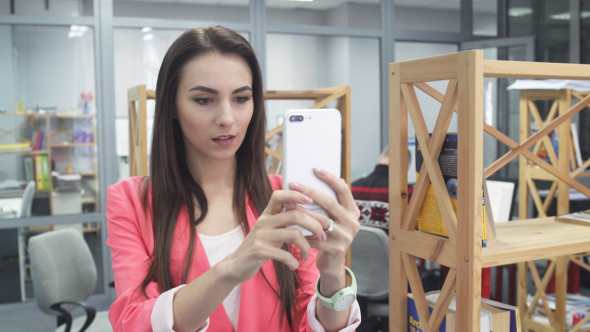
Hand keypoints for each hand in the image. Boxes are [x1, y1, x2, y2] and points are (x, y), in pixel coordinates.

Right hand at [221, 189, 329, 283]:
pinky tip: (295, 265)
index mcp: (267, 213)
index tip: (311, 200)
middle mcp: (264, 221)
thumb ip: (284, 221)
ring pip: (294, 234)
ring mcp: (261, 236)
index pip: (280, 195)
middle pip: (295, 215)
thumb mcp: (270, 230)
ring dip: (307, 246)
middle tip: (324, 235)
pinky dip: (294, 261)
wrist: (237, 264)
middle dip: (315, 225)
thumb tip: (311, 215)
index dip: (296, 194)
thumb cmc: (260, 246)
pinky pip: (285, 254)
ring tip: (307, 255)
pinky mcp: (260, 251)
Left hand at [287, 169, 359, 292]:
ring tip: (287, 205)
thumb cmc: (328, 234)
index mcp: (353, 211)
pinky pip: (315, 239)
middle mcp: (353, 222)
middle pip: (330, 203)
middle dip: (310, 193)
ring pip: (321, 221)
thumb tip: (319, 175)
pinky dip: (302, 233)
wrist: (332, 262)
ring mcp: (346, 237)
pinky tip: (289, 227)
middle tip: (294, 185)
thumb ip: (329, 201)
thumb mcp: (332, 217)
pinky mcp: (337, 250)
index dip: (331, 179)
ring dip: (302, 212)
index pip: (344, 190)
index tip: (315, 170)